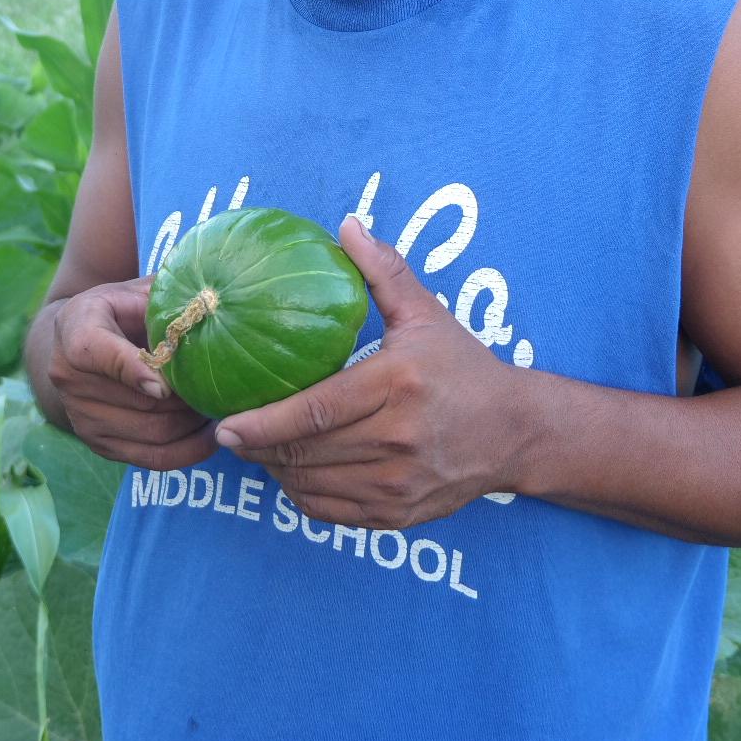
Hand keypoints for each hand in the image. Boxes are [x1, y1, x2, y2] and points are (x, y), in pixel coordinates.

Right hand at [43, 276, 215, 469]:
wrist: (77, 345)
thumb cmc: (118, 310)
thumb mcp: (134, 292)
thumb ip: (163, 297)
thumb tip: (209, 301)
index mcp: (76, 331)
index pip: (100, 354)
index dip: (134, 370)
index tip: (165, 386)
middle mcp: (69, 379)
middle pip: (139, 403)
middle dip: (188, 400)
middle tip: (225, 392)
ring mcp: (81, 417)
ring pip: (152, 432)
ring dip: (193, 425)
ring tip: (220, 408)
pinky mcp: (98, 444)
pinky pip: (150, 458)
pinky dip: (187, 451)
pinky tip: (210, 435)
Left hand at [214, 214, 526, 529]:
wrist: (515, 432)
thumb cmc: (463, 367)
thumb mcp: (426, 314)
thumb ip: (384, 270)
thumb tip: (346, 225)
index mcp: (397, 385)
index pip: (315, 411)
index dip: (263, 423)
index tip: (226, 422)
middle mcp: (398, 440)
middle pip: (305, 452)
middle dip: (257, 447)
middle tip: (229, 431)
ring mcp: (398, 484)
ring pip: (311, 486)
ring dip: (275, 471)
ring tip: (257, 448)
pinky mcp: (398, 515)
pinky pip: (329, 511)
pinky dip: (301, 494)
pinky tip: (293, 471)